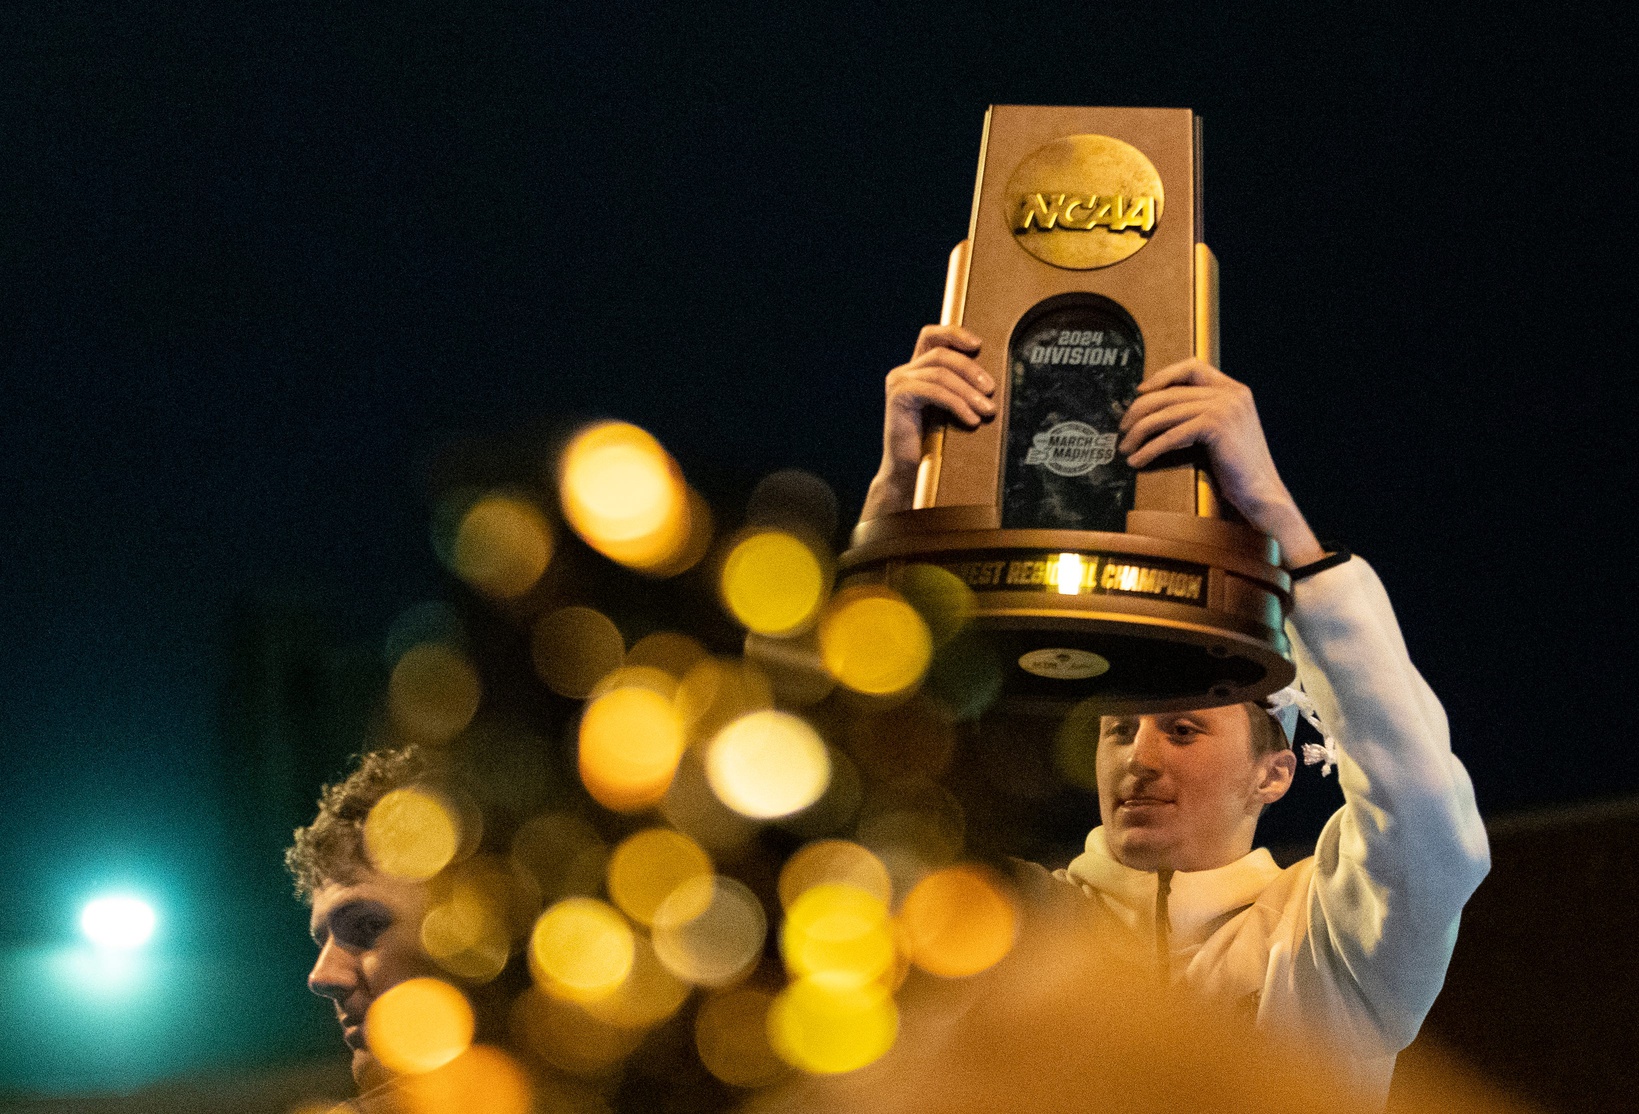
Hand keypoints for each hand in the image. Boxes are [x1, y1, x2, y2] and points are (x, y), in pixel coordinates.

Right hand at [862, 325, 995, 519]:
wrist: (909, 473)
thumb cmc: (933, 443)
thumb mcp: (949, 409)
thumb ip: (960, 388)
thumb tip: (991, 379)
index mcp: (915, 370)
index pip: (931, 336)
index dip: (954, 333)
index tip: (979, 344)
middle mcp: (903, 372)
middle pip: (941, 354)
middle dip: (971, 370)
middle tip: (992, 389)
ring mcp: (898, 383)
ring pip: (940, 373)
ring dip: (969, 391)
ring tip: (987, 410)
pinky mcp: (899, 397)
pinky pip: (934, 391)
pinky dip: (957, 404)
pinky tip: (971, 419)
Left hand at [1118, 359, 1323, 567]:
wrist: (1260, 492)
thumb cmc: (1236, 469)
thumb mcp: (1219, 432)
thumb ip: (1199, 413)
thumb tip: (1157, 410)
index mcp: (1233, 390)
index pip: (1192, 367)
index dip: (1163, 376)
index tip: (1140, 392)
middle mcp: (1231, 393)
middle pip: (1171, 392)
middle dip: (1140, 410)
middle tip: (1122, 428)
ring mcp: (1226, 407)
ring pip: (1167, 413)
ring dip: (1139, 432)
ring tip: (1125, 448)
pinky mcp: (1217, 426)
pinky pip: (1172, 435)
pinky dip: (1150, 448)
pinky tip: (1138, 460)